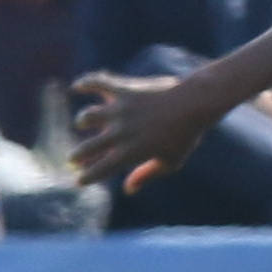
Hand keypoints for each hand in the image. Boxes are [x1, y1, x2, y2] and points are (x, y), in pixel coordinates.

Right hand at [69, 70, 224, 192]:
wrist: (196, 104)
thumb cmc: (186, 135)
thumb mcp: (171, 162)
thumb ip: (147, 175)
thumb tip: (128, 189)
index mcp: (130, 153)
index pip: (99, 170)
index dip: (86, 177)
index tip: (80, 180)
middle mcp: (121, 133)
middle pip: (87, 148)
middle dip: (77, 156)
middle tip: (75, 158)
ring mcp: (121, 110)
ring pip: (88, 117)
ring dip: (83, 121)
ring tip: (85, 122)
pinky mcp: (124, 90)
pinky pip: (99, 83)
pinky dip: (86, 82)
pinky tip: (78, 85)